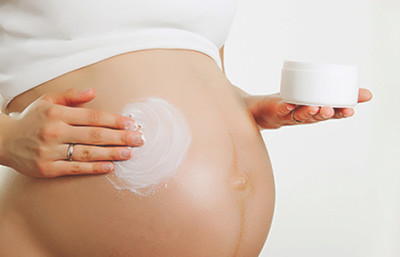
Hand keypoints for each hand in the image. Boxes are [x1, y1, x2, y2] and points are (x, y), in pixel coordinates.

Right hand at [1, 88, 143, 177]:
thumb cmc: (32, 119)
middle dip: (120, 137)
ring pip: (87, 152)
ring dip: (111, 153)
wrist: (3, 140)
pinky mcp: (46, 168)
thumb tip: (94, 92)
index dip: (115, 121)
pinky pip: (75, 169)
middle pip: (94, 135)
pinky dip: (93, 168)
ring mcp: (50, 151)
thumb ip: (72, 95)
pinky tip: (110, 166)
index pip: (93, 117)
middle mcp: (54, 131)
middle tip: (139, 140)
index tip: (132, 124)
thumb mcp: (48, 101)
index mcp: (57, 113)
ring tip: (129, 153)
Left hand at [250, 88, 372, 128]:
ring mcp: (288, 114)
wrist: (263, 112)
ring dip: (308, 112)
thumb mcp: (314, 98)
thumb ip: (334, 94)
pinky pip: (281, 109)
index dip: (341, 113)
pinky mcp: (275, 110)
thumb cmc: (291, 104)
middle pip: (317, 117)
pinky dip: (285, 107)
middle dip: (326, 114)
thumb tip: (365, 93)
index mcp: (315, 112)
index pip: (331, 115)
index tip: (351, 110)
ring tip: (315, 107)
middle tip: (333, 109)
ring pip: (300, 115)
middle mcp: (303, 115)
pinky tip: (289, 104)